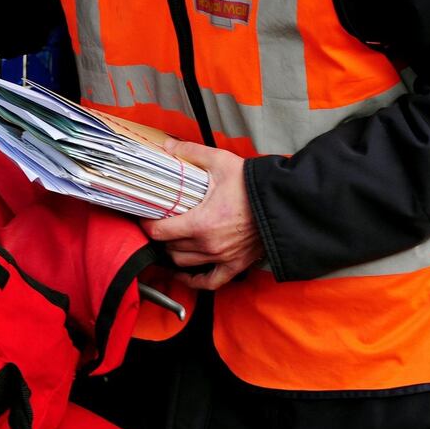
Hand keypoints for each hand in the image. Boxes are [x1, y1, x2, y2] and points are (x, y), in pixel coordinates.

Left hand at [139, 140, 264, 289]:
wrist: (284, 202)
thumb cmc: (253, 185)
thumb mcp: (220, 162)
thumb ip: (190, 153)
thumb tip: (167, 146)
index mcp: (201, 223)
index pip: (159, 231)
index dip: (147, 223)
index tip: (145, 216)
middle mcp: (209, 245)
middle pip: (169, 247)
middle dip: (161, 236)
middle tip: (161, 223)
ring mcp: (222, 258)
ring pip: (183, 263)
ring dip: (174, 252)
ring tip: (172, 240)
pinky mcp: (235, 265)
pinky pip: (209, 282)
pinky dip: (193, 281)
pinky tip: (184, 274)